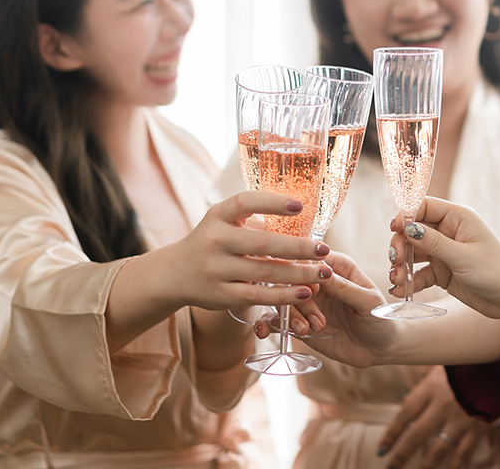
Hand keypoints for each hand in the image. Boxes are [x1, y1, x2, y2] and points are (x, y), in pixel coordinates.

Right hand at [166, 190, 332, 310]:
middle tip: (324, 249)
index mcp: (218, 215)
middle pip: (261, 243)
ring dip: (299, 273)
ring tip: (324, 273)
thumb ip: (256, 223)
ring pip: (264, 272)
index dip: (272, 203)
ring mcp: (216, 269)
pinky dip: (284, 295)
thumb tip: (304, 225)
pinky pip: (258, 296)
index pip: (245, 203)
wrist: (175, 273)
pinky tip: (305, 292)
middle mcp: (214, 240)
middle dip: (298, 247)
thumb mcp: (226, 223)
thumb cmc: (214, 242)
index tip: (301, 206)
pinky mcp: (221, 295)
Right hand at [277, 251, 401, 367]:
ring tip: (310, 329)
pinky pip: (277, 319)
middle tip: (316, 320)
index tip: (313, 290)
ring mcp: (308, 302)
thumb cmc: (380, 319)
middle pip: (292, 278)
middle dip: (298, 299)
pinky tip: (276, 332)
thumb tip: (322, 272)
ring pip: (282, 298)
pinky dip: (272, 323)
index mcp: (338, 267)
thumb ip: (345, 288)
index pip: (311, 258)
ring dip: (292, 315)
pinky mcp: (300, 321)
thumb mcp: (368, 302)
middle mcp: (319, 281)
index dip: (305, 272)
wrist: (378, 349)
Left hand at [378, 367, 489, 468]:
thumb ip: (423, 388)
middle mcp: (443, 406)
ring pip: (438, 450)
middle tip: (392, 467)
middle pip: (417, 436)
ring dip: (426, 465)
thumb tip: (404, 403)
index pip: (405, 415)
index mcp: (431, 388)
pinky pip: (463, 453)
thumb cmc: (464, 365)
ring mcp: (460, 419)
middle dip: (402, 455)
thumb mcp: (439, 369)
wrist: (498, 364)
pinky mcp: (478, 428)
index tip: (382, 449)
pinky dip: (455, 465)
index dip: (392, 434)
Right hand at [387, 197, 499, 320]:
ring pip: (413, 253)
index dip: (406, 215)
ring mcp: (444, 252)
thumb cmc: (496, 271)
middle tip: (396, 260)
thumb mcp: (463, 256)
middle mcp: (449, 232)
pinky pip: (420, 273)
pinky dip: (408, 281)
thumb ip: (434, 243)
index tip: (394, 228)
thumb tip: (407, 227)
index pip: (424, 206)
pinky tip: (399, 290)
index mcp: (458, 218)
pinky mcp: (442, 272)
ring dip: (401, 265)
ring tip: (395, 279)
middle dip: (401, 244)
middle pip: (413, 230)